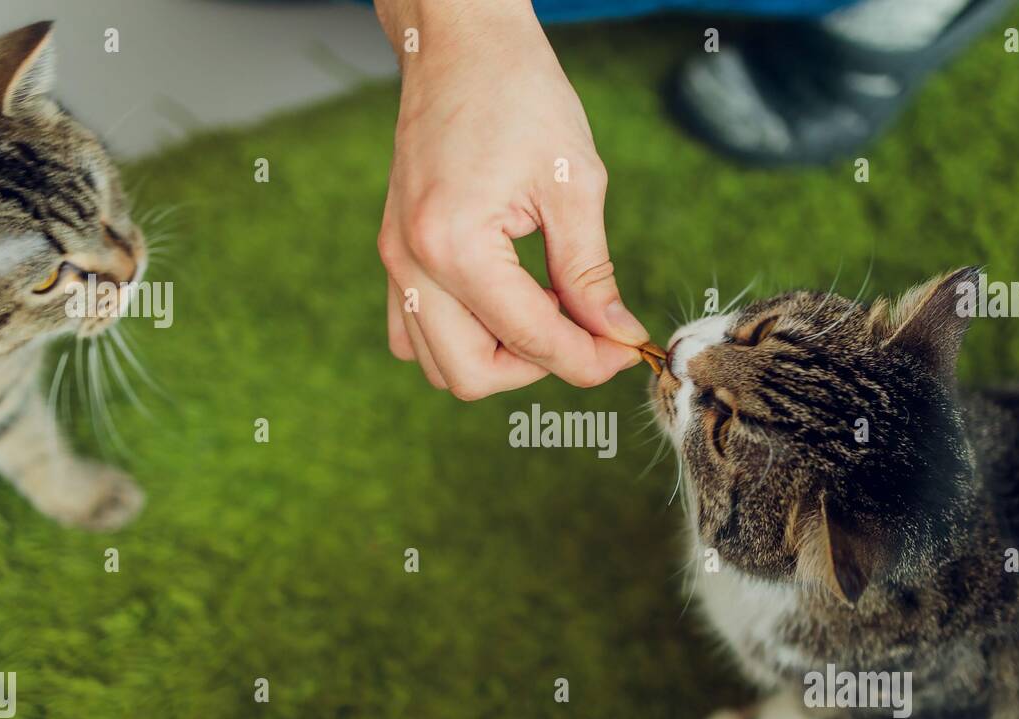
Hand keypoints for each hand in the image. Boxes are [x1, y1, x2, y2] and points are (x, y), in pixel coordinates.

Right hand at [374, 0, 647, 399]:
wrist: (460, 43)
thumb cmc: (520, 95)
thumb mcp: (575, 184)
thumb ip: (592, 273)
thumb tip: (617, 335)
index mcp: (455, 245)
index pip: (528, 339)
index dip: (587, 359)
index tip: (625, 350)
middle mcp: (412, 263)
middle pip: (472, 375)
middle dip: (536, 367)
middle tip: (582, 329)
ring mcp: (394, 261)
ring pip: (439, 364)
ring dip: (496, 355)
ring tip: (541, 305)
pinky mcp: (393, 253)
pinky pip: (412, 330)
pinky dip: (459, 337)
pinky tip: (502, 300)